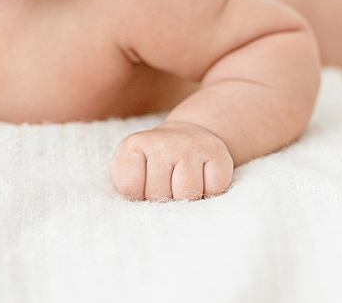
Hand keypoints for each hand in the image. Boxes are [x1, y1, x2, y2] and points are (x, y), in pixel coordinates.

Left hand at [109, 120, 233, 200]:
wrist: (186, 138)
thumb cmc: (152, 164)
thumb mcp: (125, 169)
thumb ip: (123, 184)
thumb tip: (136, 202)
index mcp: (135, 145)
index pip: (130, 188)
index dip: (138, 195)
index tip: (143, 185)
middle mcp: (164, 142)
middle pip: (159, 194)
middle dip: (163, 199)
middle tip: (166, 185)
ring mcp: (192, 146)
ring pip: (188, 193)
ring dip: (186, 198)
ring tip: (182, 184)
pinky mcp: (218, 154)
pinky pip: (214, 189)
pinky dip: (210, 192)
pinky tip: (202, 180)